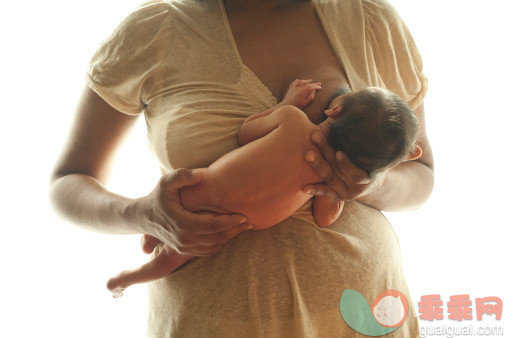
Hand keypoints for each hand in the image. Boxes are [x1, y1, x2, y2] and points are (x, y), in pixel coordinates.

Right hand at [132, 168, 250, 255]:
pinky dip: (220, 243)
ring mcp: (184, 247)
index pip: (214, 226)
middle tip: (250, 222)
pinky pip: (208, 251)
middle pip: (218, 238)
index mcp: (183, 223)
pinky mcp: (185, 250)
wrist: (141, 217)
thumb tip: (201, 175)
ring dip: (230, 238)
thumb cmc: (157, 197)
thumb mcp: (166, 182)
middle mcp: (184, 239)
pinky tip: (228, 233)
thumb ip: (182, 176)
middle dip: (236, 230)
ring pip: (215, 246)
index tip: (245, 215)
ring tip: (242, 227)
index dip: (231, 222)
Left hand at [283, 79, 321, 108]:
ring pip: (301, 82)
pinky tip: (299, 80)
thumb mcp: (306, 103)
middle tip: (319, 83)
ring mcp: (293, 88)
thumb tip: (313, 90)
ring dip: (306, 81)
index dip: (316, 87)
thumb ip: (311, 96)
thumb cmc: (297, 106)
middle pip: (307, 84)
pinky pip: (294, 83)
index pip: (311, 87)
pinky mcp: (290, 89)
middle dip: (314, 83)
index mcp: (302, 92)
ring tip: (311, 80)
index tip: (320, 87)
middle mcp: (298, 88)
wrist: (287, 106)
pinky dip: (297, 81)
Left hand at [302, 108, 384, 200]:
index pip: (357, 171)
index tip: (339, 153)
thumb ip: (351, 126)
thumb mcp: (367, 143)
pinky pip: (327, 192)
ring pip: (331, 177)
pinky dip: (316, 189)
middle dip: (327, 152)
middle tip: (314, 136)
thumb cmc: (368, 153)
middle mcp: (361, 184)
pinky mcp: (340, 195)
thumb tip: (332, 112)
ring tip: (307, 154)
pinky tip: (304, 187)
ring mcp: (349, 191)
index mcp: (371, 172)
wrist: (372, 178)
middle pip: (340, 168)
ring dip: (318, 165)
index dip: (347, 163)